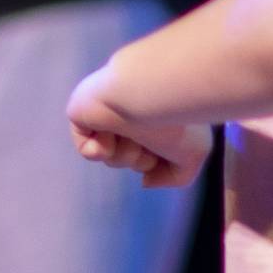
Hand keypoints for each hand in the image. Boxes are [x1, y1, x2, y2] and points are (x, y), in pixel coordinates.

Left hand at [67, 66, 209, 189]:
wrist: (148, 93)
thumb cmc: (175, 119)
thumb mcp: (191, 155)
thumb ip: (174, 177)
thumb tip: (145, 180)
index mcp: (152, 116)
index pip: (152, 155)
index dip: (160, 160)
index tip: (172, 142)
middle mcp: (129, 112)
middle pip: (133, 160)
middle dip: (142, 159)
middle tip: (149, 136)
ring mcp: (105, 111)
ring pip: (112, 159)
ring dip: (125, 153)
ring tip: (131, 130)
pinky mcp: (81, 112)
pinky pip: (88, 151)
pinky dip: (99, 149)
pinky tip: (108, 131)